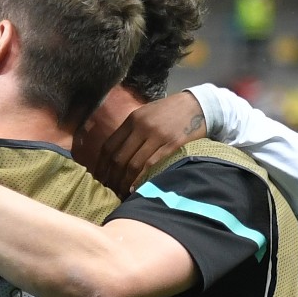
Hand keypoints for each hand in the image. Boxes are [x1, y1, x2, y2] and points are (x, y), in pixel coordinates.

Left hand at [89, 90, 206, 195]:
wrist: (198, 105)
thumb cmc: (170, 111)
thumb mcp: (146, 114)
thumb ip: (131, 130)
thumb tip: (116, 152)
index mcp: (132, 119)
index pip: (109, 145)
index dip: (101, 164)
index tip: (99, 177)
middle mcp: (141, 127)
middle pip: (118, 157)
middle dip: (111, 176)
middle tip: (108, 189)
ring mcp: (157, 136)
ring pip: (133, 164)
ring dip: (124, 181)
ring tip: (120, 192)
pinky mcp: (172, 144)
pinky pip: (151, 165)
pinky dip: (140, 178)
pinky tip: (135, 188)